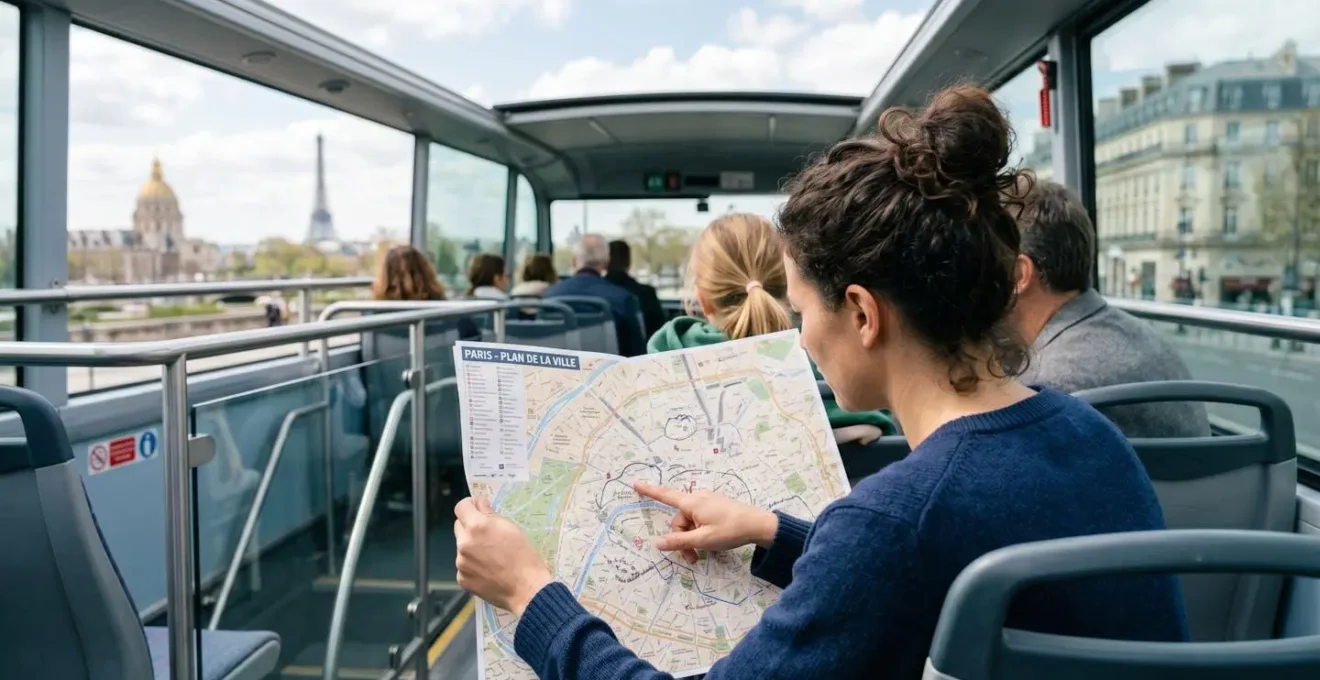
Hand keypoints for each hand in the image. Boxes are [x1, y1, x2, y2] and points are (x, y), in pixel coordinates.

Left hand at [454, 496, 552, 615]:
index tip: (478, 510)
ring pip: (462, 547)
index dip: (470, 506)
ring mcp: (461, 563)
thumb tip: (479, 504)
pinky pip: (464, 566)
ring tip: (492, 557)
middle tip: (488, 535)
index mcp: (476, 527)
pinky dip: (473, 566)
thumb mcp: (511, 528)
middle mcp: (464, 543)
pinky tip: (489, 571)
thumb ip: (490, 514)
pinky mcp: (462, 579)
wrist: (527, 589)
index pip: (461, 507)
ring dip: (472, 548)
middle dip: (471, 527)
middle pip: (459, 526)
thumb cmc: (524, 556)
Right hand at [633, 482, 778, 563]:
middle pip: (679, 520)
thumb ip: (679, 542)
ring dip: (692, 539)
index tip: (635, 483)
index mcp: (692, 503)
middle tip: (692, 558)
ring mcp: (707, 503)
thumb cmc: (730, 530)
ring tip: (702, 555)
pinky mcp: (715, 508)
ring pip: (690, 523)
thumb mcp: (703, 540)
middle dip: (682, 539)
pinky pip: (699, 521)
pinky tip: (710, 543)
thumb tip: (656, 543)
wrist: (759, 525)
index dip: (649, 491)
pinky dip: (700, 533)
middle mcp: (698, 499)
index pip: (665, 495)